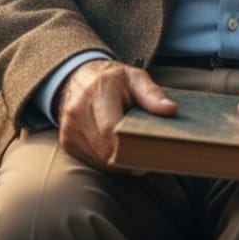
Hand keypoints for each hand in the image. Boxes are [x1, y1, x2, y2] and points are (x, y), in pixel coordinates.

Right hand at [54, 59, 176, 170]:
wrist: (80, 78)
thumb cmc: (112, 79)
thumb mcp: (135, 77)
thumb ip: (152, 94)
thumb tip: (170, 110)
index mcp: (96, 92)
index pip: (111, 129)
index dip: (130, 145)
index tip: (150, 151)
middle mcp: (77, 113)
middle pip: (105, 149)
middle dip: (129, 156)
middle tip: (150, 156)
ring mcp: (69, 130)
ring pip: (99, 159)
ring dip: (119, 161)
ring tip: (137, 153)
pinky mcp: (68, 143)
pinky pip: (92, 161)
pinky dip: (108, 159)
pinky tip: (121, 151)